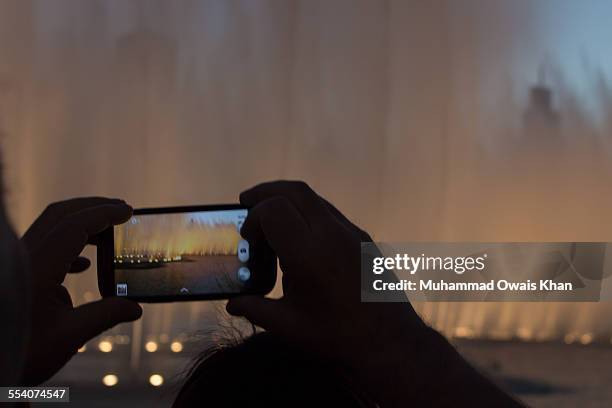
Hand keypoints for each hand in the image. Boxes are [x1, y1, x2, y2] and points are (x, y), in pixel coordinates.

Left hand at [22, 198, 141, 384]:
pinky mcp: (19, 275)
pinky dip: (69, 245)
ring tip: (108, 231)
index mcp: (38, 267)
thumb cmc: (22, 352)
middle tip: (121, 209)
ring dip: (81, 223)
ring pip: (51, 227)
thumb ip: (105, 316)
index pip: (75, 226)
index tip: (129, 211)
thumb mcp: (69, 336)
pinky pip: (45, 247)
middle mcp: (26, 258)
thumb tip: (135, 307)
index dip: (104, 214)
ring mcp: (20, 264)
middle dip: (92, 207)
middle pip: (60, 215)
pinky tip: (84, 264)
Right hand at [227, 181, 522, 406]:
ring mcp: (351, 232)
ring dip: (287, 199)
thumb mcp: (288, 326)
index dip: (253, 218)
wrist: (389, 340)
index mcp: (309, 254)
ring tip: (270, 217)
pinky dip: (307, 211)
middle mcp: (331, 234)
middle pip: (294, 190)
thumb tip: (232, 303)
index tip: (248, 239)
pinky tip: (299, 234)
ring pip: (313, 197)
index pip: (274, 209)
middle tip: (246, 202)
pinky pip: (329, 211)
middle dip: (265, 192)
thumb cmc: (336, 336)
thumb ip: (255, 309)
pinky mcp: (362, 237)